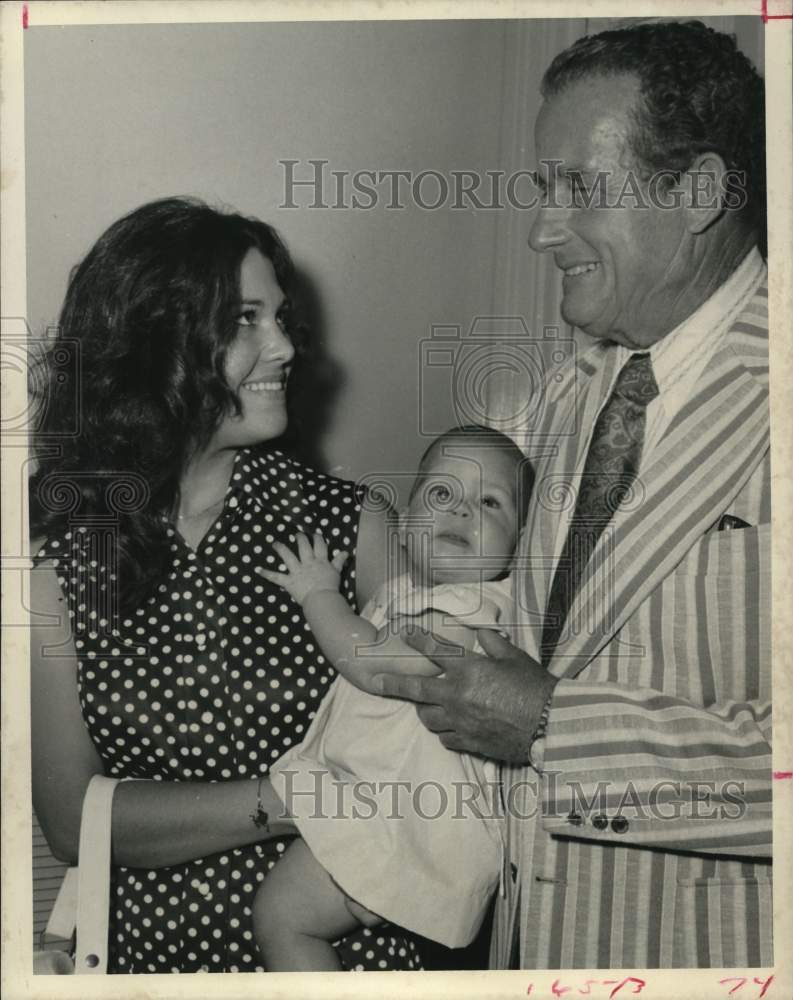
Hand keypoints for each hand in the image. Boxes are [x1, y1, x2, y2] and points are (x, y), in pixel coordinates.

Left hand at [256, 531, 347, 604]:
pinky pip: (276, 577)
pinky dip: (267, 574)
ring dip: (281, 549)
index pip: (320, 546)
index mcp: (320, 561)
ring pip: (287, 556)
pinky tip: (258, 570)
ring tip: (275, 543)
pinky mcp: (289, 581)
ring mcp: (297, 571)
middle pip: (303, 547)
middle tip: (298, 534)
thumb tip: (346, 552)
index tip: (315, 534)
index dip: (317, 539)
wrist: (322, 598)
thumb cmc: (331, 587)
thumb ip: (339, 561)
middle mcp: (308, 563)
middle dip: (300, 539)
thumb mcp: (337, 572)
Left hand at [371, 626, 556, 762]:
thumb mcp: (514, 656)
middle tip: (375, 681)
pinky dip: (445, 731)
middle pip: (415, 689)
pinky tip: (450, 727)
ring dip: (424, 710)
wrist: (550, 723)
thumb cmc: (534, 686)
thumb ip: (492, 643)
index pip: (434, 650)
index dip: (417, 639)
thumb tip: (481, 632)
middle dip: (392, 683)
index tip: (404, 633)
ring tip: (426, 706)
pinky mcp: (469, 742)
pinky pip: (446, 738)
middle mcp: (457, 695)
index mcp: (468, 669)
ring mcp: (461, 721)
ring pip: (428, 718)